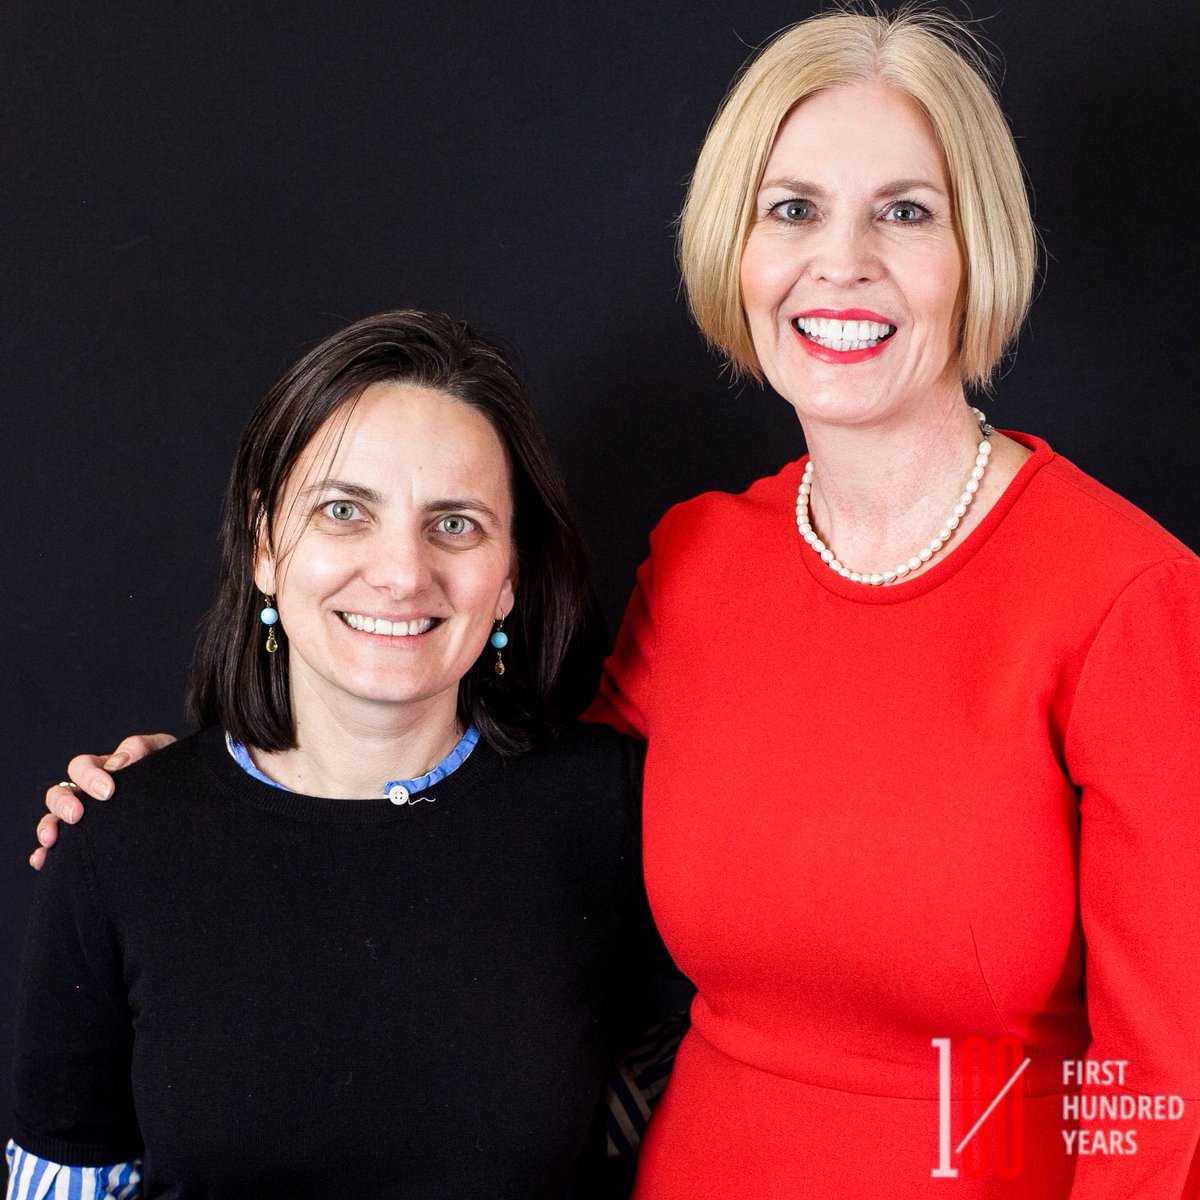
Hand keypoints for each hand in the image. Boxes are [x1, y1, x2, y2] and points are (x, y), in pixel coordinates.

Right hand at [31, 733, 176, 869]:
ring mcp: (86, 820)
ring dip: (48, 827)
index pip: (82, 767)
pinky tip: (43, 860)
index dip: (89, 777)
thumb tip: (118, 762)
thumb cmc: (171, 771)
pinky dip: (45, 854)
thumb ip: (141, 748)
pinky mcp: (88, 843)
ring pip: (53, 820)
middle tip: (77, 816)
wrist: (188, 801)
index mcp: (103, 771)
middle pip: (59, 793)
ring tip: (52, 839)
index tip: (108, 792)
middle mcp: (88, 795)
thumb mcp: (162, 752)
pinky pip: (59, 850)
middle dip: (63, 803)